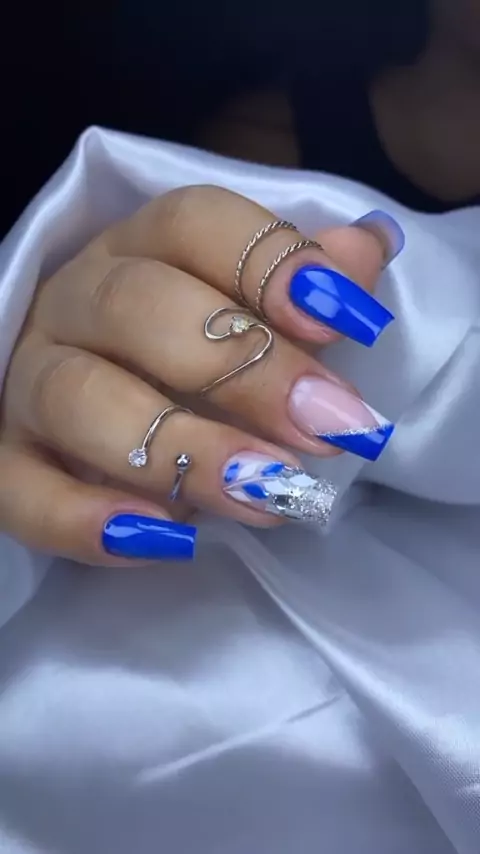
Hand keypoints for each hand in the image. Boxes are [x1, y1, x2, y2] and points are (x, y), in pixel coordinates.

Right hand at [0, 187, 403, 563]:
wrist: (110, 417)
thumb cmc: (199, 358)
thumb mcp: (258, 313)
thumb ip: (308, 282)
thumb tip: (367, 246)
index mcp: (142, 248)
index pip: (193, 225)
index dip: (271, 264)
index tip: (347, 321)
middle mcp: (76, 301)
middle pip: (138, 308)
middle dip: (243, 370)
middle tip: (328, 428)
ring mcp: (31, 380)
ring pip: (79, 399)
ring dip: (179, 451)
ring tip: (266, 495)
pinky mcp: (6, 459)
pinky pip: (19, 490)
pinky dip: (82, 520)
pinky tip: (165, 541)